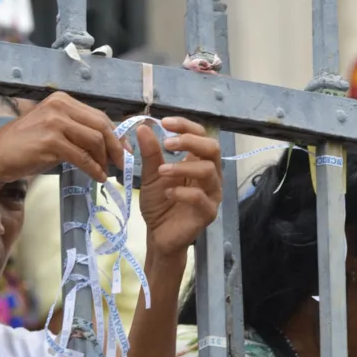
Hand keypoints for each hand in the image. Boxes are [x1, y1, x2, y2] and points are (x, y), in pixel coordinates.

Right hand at [0, 92, 124, 185]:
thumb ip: (75, 130)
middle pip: (101, 125)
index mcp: (62, 100)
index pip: (98, 116)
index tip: (124, 150)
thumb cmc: (24, 147)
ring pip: (95, 140)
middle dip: (116, 146)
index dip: (116, 134)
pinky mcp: (51, 142)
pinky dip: (94, 168)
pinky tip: (97, 177)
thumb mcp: (52, 129)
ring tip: (106, 172)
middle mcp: (60, 106)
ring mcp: (55, 123)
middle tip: (122, 163)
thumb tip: (105, 142)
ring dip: (105, 159)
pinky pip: (82, 156)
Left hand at [138, 117, 221, 256]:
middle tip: (167, 143)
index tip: (164, 122)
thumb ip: (150, 153)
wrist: (159, 234)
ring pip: (208, 171)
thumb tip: (143, 127)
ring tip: (162, 171)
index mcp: (198, 162)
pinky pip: (201, 197)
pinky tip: (167, 193)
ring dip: (183, 167)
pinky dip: (182, 192)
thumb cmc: (159, 203)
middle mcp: (210, 175)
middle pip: (213, 148)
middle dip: (190, 141)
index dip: (185, 126)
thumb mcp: (151, 175)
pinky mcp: (208, 212)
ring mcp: (212, 194)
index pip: (201, 135)